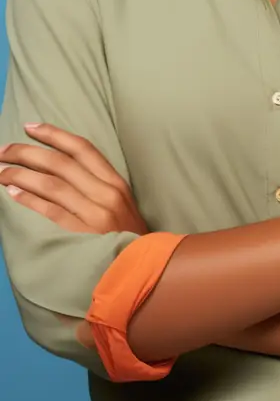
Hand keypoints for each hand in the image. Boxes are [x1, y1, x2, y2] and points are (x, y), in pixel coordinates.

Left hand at [0, 123, 148, 235]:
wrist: (143, 273)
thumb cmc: (127, 238)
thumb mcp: (121, 205)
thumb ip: (98, 186)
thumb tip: (59, 167)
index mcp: (116, 183)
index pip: (82, 148)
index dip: (54, 134)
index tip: (30, 127)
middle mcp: (106, 194)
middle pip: (61, 163)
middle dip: (28, 152)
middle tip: (4, 149)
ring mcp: (95, 216)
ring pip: (51, 185)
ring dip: (21, 174)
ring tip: (1, 171)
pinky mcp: (82, 236)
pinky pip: (50, 211)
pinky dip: (29, 199)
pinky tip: (12, 192)